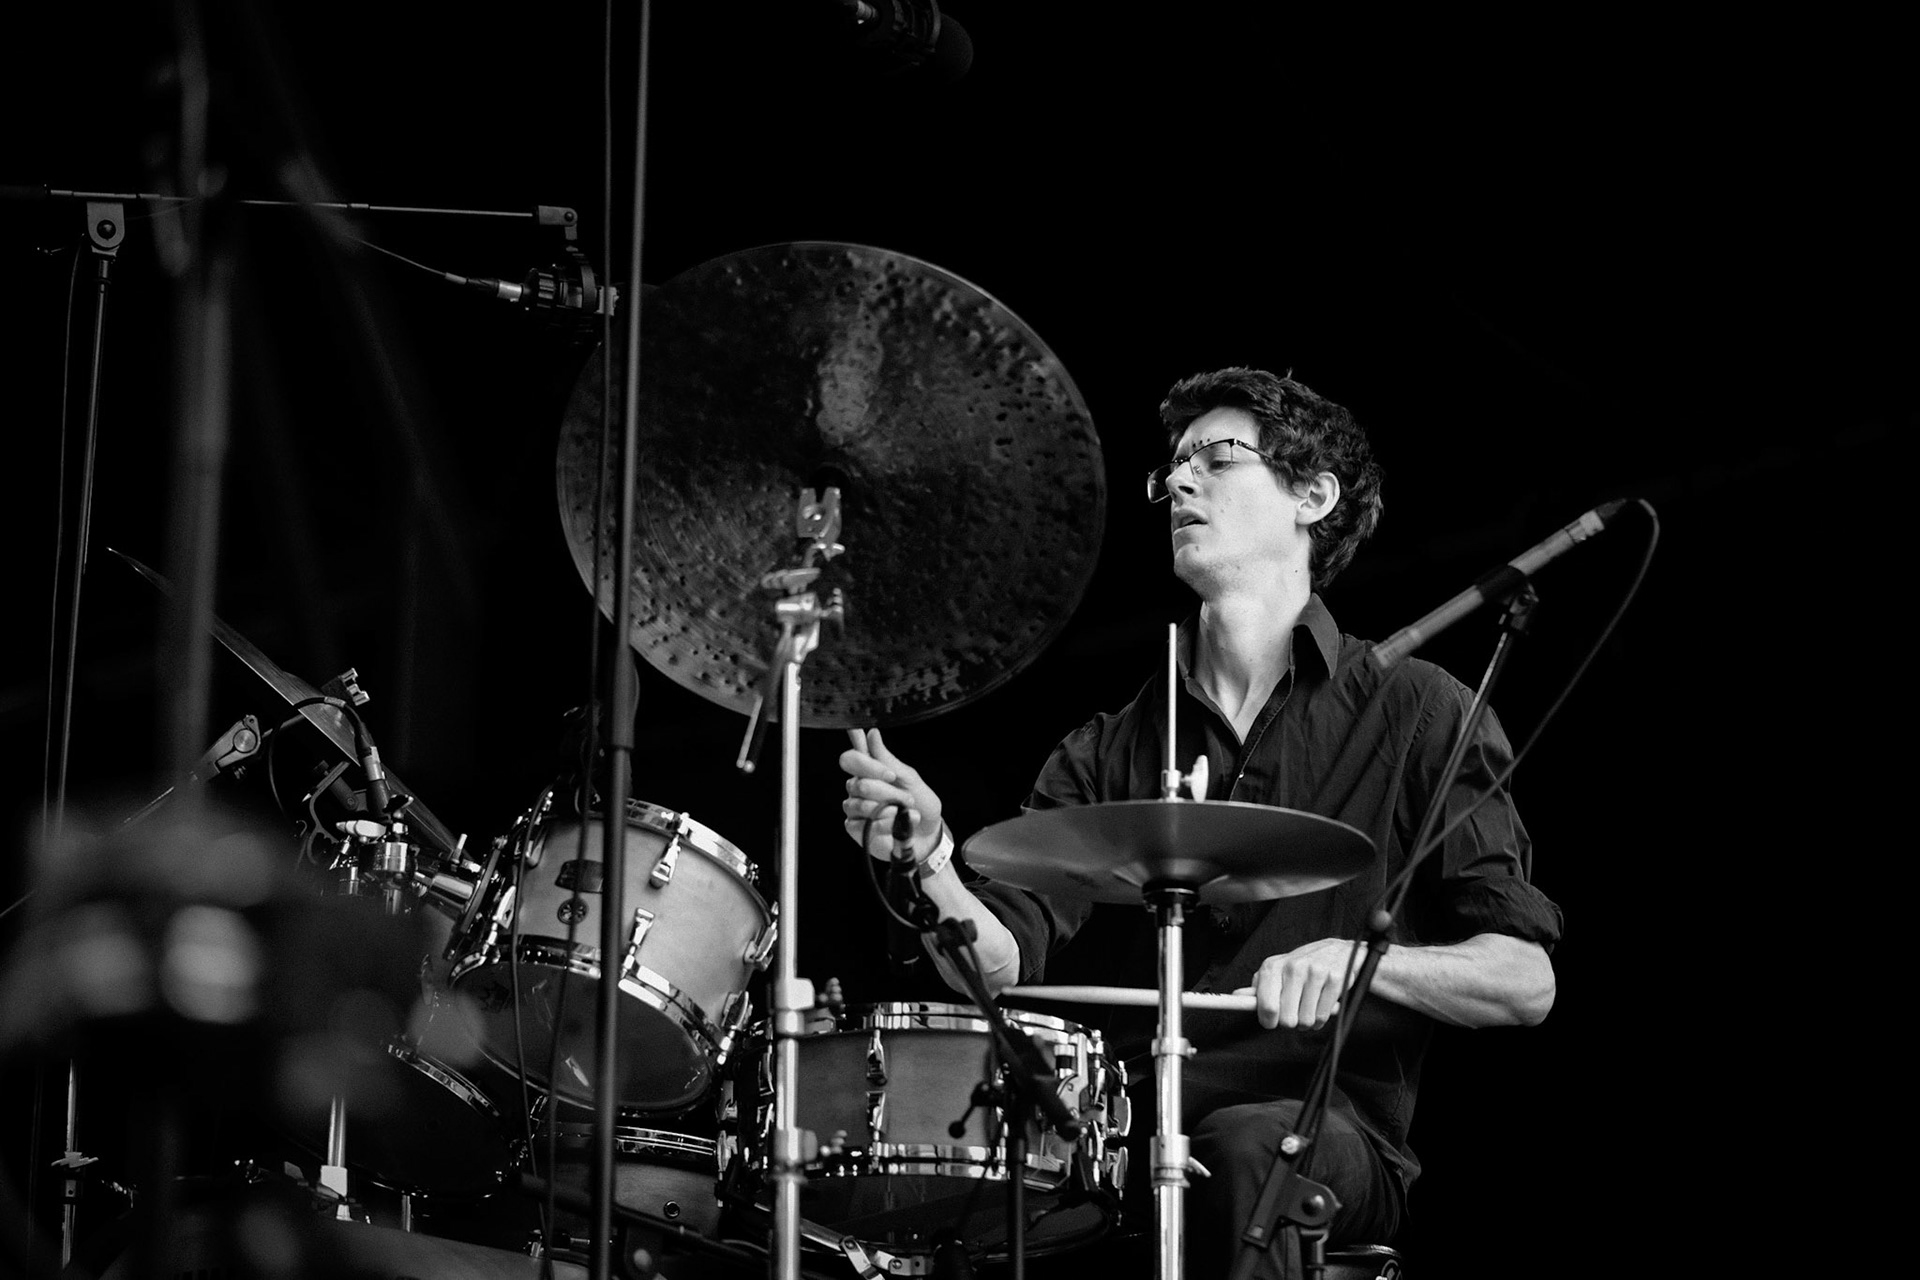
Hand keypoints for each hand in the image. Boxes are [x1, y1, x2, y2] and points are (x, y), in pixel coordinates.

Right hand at [839, 728, 944, 862]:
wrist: (927, 832)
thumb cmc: (919, 803)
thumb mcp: (909, 778)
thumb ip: (887, 758)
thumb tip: (872, 733)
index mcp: (869, 771)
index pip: (850, 759)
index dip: (866, 765)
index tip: (890, 775)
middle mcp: (858, 787)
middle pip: (859, 784)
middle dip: (888, 793)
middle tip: (907, 799)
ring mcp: (854, 807)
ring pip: (860, 804)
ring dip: (888, 810)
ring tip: (904, 813)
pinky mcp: (855, 828)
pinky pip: (862, 823)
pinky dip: (883, 824)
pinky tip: (894, 825)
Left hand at [1236, 937, 1365, 1030]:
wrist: (1339, 951)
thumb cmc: (1303, 965)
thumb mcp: (1277, 971)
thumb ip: (1259, 987)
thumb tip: (1236, 995)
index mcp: (1273, 966)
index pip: (1266, 1006)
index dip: (1268, 1020)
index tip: (1271, 1022)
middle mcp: (1293, 967)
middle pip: (1286, 1019)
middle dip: (1290, 1022)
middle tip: (1294, 1012)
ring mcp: (1315, 973)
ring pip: (1305, 1021)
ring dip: (1307, 1021)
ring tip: (1309, 1007)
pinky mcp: (1335, 980)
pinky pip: (1322, 1016)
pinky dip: (1321, 1019)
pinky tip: (1321, 1007)